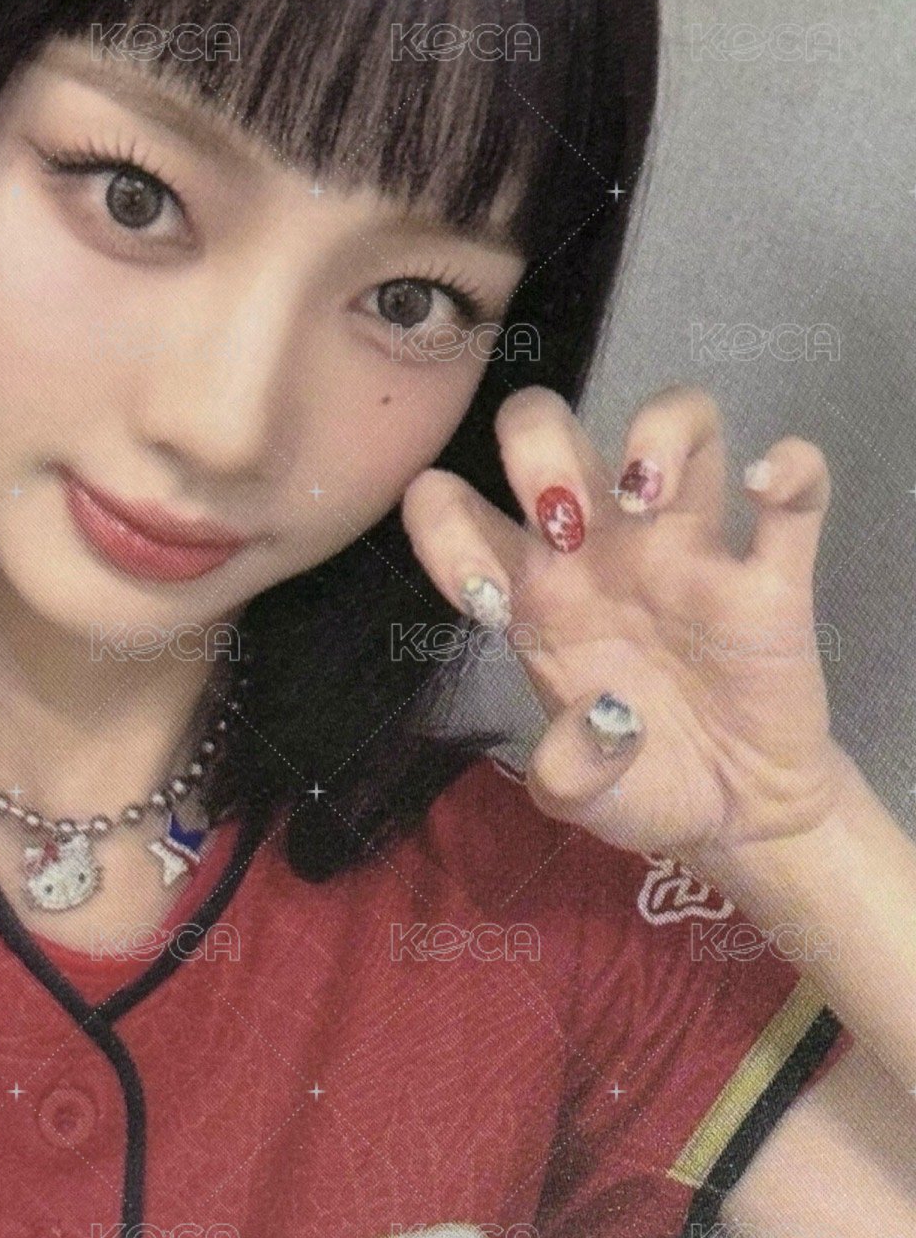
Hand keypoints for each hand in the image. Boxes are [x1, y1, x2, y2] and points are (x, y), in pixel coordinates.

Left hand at [400, 384, 849, 886]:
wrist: (736, 814)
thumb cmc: (637, 781)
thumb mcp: (580, 798)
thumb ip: (567, 774)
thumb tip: (592, 726)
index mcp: (533, 594)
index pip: (454, 512)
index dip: (443, 521)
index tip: (482, 592)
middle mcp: (600, 550)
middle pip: (548, 432)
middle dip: (538, 450)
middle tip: (567, 523)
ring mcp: (687, 553)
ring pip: (675, 423)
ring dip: (658, 433)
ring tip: (648, 494)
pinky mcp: (771, 579)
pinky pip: (796, 496)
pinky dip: (793, 470)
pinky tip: (769, 487)